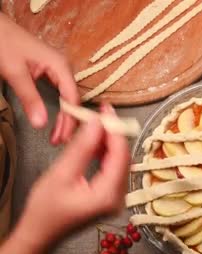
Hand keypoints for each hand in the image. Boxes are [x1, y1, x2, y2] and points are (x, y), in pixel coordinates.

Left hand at [0, 13, 78, 144]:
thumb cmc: (4, 42)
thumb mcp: (15, 72)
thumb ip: (29, 98)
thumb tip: (41, 123)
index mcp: (61, 66)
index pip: (72, 99)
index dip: (70, 120)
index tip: (63, 137)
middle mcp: (63, 68)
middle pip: (72, 100)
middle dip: (68, 122)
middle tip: (59, 140)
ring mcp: (57, 69)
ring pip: (67, 98)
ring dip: (64, 117)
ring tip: (59, 133)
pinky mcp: (48, 71)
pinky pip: (60, 93)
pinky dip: (59, 108)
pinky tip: (57, 118)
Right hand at [16, 103, 129, 249]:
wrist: (40, 235)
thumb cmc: (45, 209)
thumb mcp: (61, 174)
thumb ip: (81, 148)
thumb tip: (97, 123)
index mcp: (108, 195)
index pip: (120, 155)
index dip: (115, 129)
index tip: (107, 109)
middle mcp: (119, 198)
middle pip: (123, 158)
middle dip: (113, 134)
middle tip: (102, 112)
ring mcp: (116, 200)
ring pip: (119, 163)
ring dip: (109, 142)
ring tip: (96, 123)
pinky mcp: (110, 198)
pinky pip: (113, 170)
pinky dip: (106, 154)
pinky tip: (96, 142)